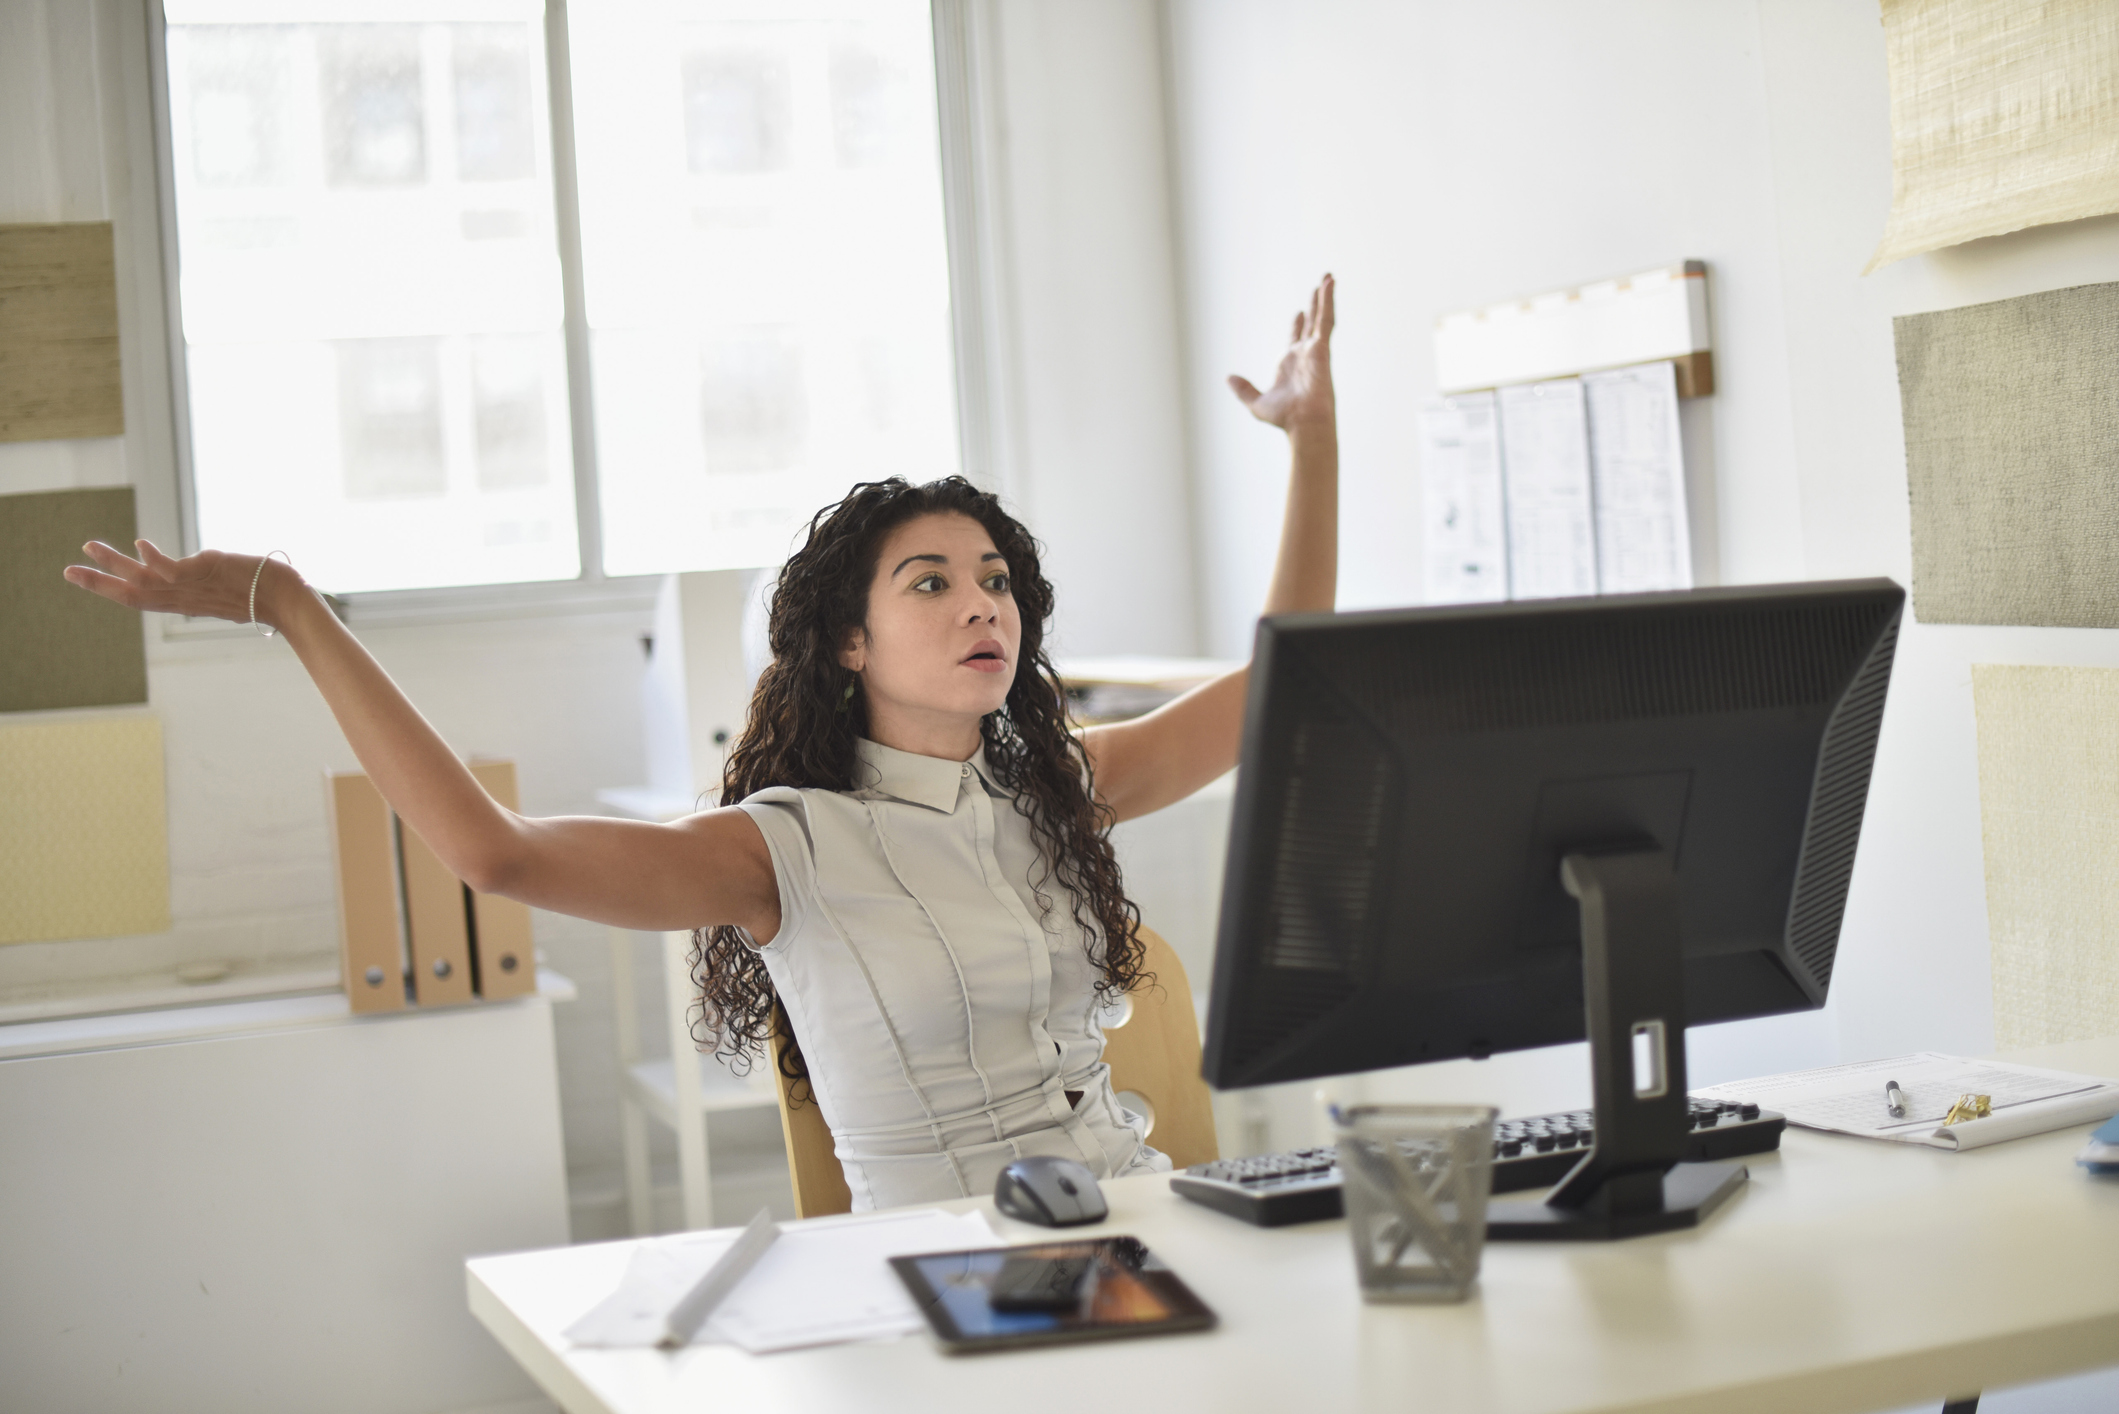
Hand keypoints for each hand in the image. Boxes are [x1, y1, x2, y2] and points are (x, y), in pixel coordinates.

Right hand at [63, 540, 302, 628]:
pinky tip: (138, 543)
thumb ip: (202, 582)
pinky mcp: (203, 574)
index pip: (141, 600)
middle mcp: (182, 599)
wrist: (285, 600)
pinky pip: (170, 569)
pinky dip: (152, 558)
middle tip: (67, 571)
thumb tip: (193, 566)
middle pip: (130, 594)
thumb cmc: (260, 594)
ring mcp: (191, 588)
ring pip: (142, 580)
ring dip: (113, 564)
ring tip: (88, 546)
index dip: (114, 589)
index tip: (92, 579)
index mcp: (184, 604)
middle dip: (97, 583)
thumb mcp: (222, 591)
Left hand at [1228, 273, 1335, 432]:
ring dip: (1325, 297)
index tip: (1300, 312)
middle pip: (1312, 324)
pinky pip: (1327, 320)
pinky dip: (1328, 301)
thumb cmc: (1284, 418)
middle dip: (1316, 306)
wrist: (1303, 423)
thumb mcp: (1256, 403)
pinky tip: (1329, 284)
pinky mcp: (1323, 348)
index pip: (1297, 338)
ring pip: (1322, 318)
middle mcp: (1305, 355)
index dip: (1298, 325)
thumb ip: (1243, 389)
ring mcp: (1315, 350)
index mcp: (1291, 364)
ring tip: (1328, 277)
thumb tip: (1228, 378)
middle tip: (1319, 287)